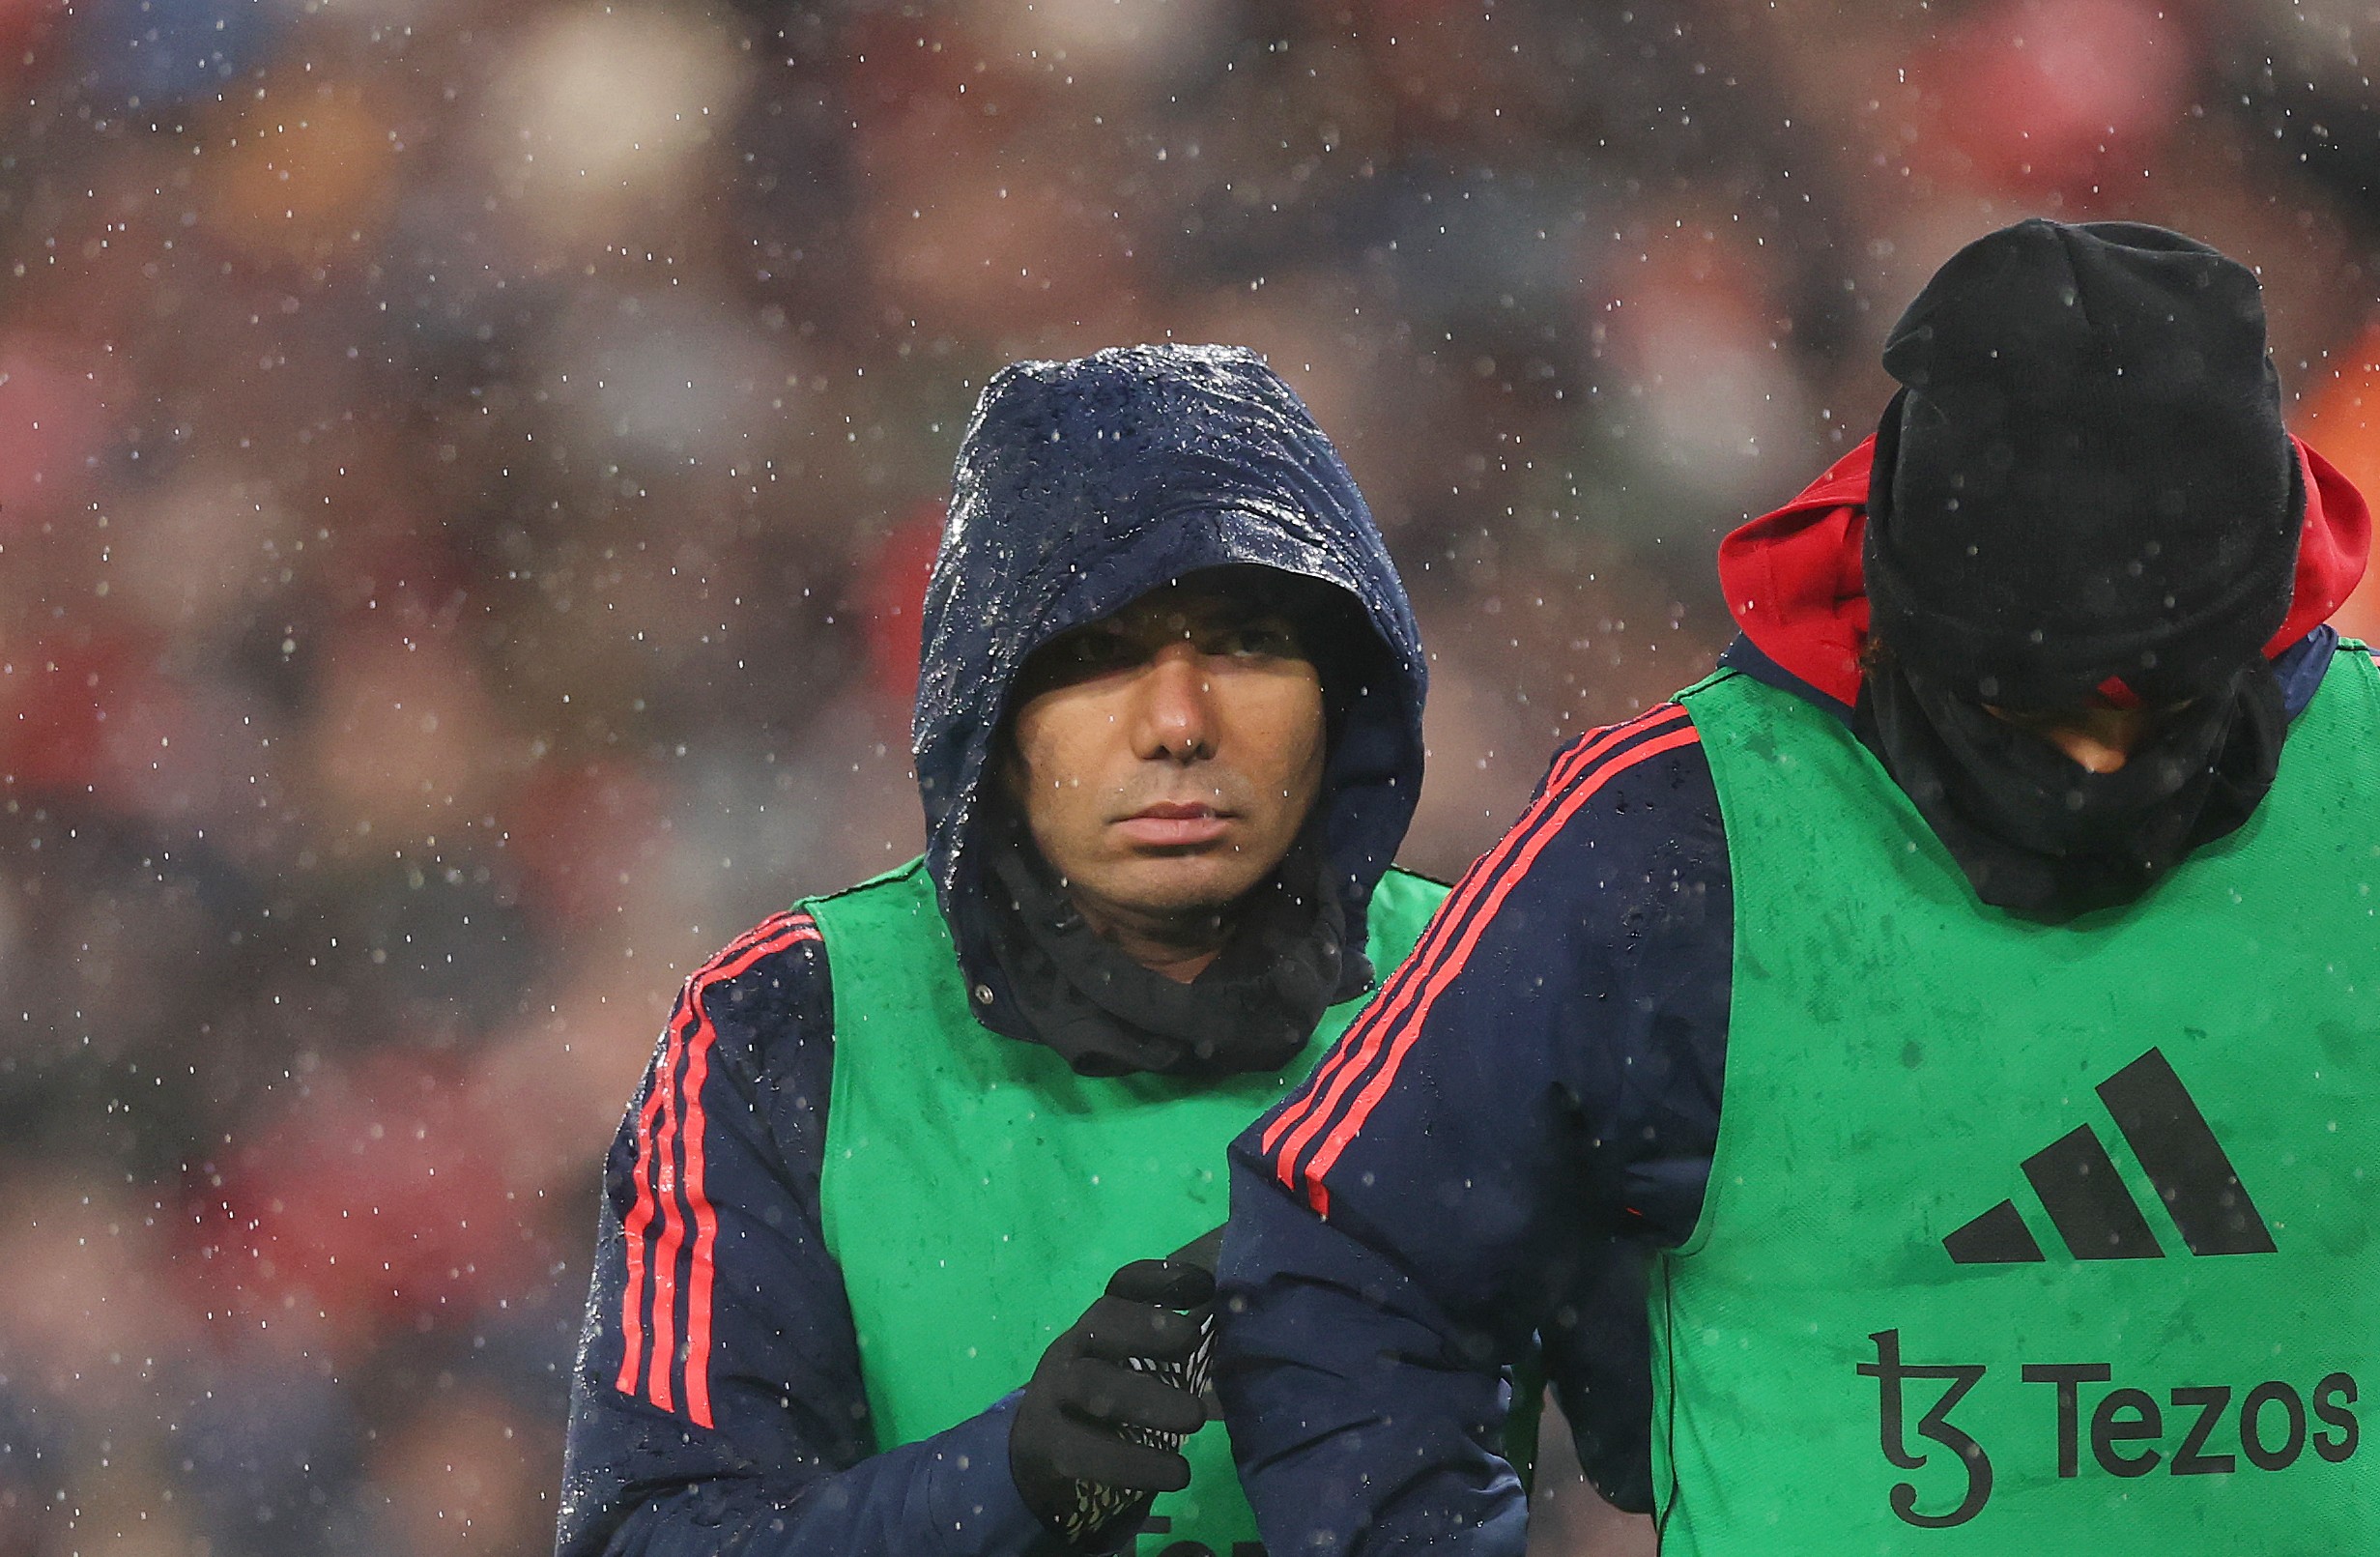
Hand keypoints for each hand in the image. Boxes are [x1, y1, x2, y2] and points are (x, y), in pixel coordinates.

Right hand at [1009, 1259, 1215, 1545]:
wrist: (1033, 1453)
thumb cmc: (1098, 1403)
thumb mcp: (1126, 1368)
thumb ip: (1169, 1352)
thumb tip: (1231, 1332)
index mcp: (1097, 1326)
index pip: (1122, 1286)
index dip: (1161, 1279)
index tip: (1204, 1286)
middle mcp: (1072, 1349)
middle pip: (1101, 1322)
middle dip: (1148, 1327)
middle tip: (1192, 1342)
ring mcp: (1052, 1394)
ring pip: (1094, 1386)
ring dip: (1148, 1400)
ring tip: (1196, 1419)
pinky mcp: (1047, 1445)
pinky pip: (1086, 1452)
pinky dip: (1136, 1465)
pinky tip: (1177, 1474)